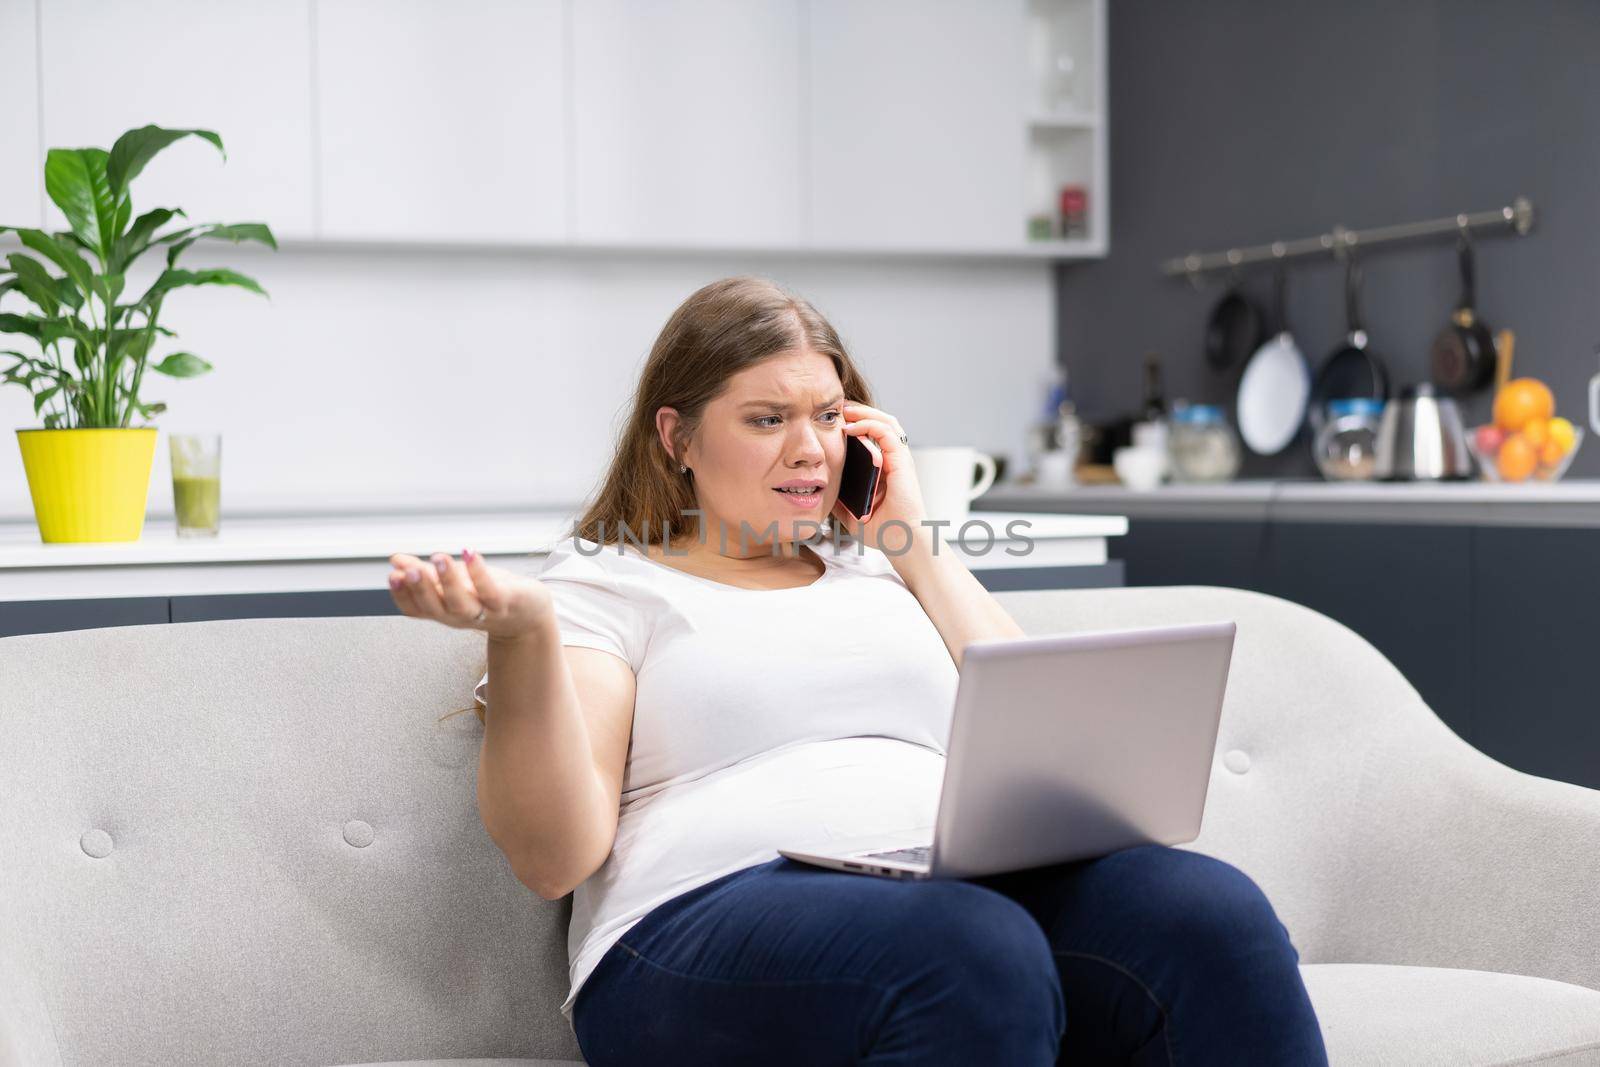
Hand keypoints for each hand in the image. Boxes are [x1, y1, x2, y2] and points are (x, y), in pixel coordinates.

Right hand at [387, 549, 552, 640]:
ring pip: (461, 603)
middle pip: (435, 608)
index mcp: (442, 610)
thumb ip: (426, 573)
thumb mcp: (453, 583)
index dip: (402, 594)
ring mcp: (483, 611)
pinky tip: (469, 553)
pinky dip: (479, 574)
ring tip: (438, 558)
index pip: (415, 608)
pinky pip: (491, 591)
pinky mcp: (505, 603)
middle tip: (410, 570)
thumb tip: (395, 560)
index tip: (393, 575)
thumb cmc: (486, 595)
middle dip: (421, 589)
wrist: (528, 615)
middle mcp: (458, 615)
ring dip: (448, 581)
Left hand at [830, 401, 928, 553]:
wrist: (901, 543)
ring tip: (842, 410)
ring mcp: (900, 459)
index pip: (872, 436)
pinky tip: (849, 428)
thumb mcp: (850, 512)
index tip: (833, 421)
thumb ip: (839, 497)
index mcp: (884, 468)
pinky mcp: (902, 462)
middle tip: (836, 408)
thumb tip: (818, 487)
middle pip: (880, 423)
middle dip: (858, 412)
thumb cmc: (882, 531)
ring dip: (864, 412)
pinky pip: (887, 433)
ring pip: (886, 422)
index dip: (855, 424)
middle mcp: (894, 460)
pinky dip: (868, 425)